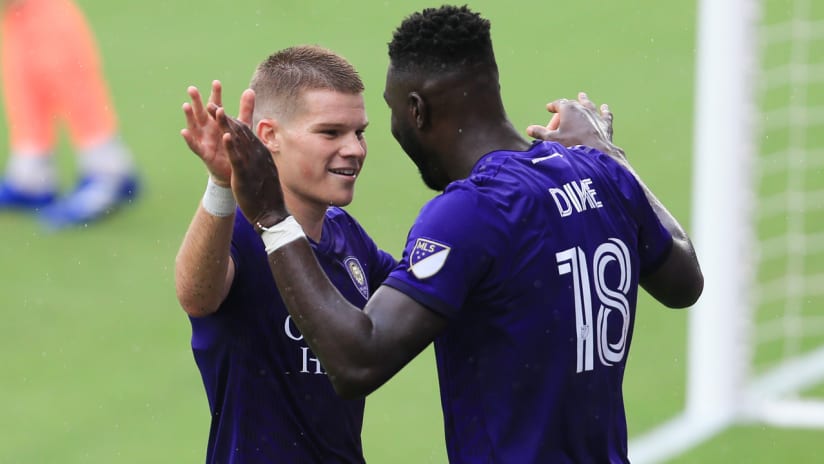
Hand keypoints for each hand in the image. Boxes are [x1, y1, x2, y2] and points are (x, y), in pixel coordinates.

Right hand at [181, 81, 254, 186]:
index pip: (216, 105)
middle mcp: (208, 129)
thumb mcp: (241, 126)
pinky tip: (183, 131)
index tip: (216, 82)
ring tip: (186, 105)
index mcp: (217, 121)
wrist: (233, 169)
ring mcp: (204, 140)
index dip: (216, 95)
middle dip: (196, 101)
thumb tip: (250, 90)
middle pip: (201, 112)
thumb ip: (245, 109)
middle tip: (192, 89)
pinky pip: (194, 145)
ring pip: (194, 126)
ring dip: (189, 116)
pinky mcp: (204, 153)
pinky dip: (189, 139)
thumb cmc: (233, 145)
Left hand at [215, 91, 288, 228]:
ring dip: (226, 124)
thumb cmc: (268, 194)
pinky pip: (237, 158)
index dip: (232, 120)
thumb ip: (261, 158)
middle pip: (240, 131)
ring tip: (216, 110)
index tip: (221, 111)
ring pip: (237, 140)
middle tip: (211, 104)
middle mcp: (257, 154)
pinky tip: (225, 135)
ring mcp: (252, 163)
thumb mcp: (266, 171)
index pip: (245, 133)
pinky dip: (231, 146)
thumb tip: (260, 150)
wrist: (273, 213)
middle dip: (224, 117)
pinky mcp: (246, 174)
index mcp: (260, 152)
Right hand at [526, 92, 625, 162]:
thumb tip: (529, 129)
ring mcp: (594, 114)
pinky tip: (605, 108)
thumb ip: (541, 133)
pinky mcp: (604, 123)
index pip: (558, 104)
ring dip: (584, 100)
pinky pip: (605, 114)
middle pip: (572, 104)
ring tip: (582, 96)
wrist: (596, 152)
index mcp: (568, 109)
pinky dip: (604, 111)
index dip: (553, 106)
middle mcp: (582, 108)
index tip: (549, 108)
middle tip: (560, 115)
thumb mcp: (553, 140)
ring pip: (588, 104)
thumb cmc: (573, 145)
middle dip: (565, 107)